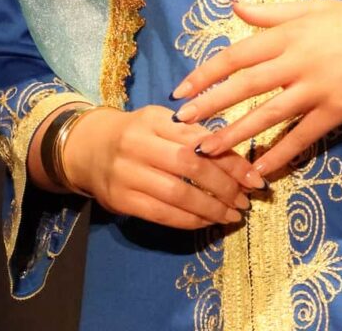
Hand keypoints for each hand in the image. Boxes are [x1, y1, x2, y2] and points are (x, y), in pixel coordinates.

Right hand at [61, 104, 268, 230]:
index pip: (199, 140)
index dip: (230, 160)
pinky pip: (162, 214)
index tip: (254, 176)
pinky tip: (206, 222)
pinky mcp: (121, 200)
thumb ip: (191, 134)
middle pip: (190, 165)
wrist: (87, 148)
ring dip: (210, 208)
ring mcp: (127, 173)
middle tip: (245, 199)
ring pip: (177, 194)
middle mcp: (139, 144)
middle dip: (224, 185)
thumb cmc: (135, 133)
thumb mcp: (159, 122)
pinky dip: (189, 220)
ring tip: (231, 215)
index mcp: (154, 119)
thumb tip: (235, 158)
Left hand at [170, 0, 341, 177]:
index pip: (237, 54)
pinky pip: (301, 136)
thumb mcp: (312, 7)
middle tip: (181, 123)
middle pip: (244, 86)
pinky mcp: (335, 111)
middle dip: (210, 105)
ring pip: (267, 114)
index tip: (182, 89)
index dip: (206, 73)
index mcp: (288, 33)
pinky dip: (279, 154)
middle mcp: (297, 61)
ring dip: (235, 134)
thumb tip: (234, 3)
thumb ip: (271, 11)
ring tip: (207, 150)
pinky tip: (259, 169)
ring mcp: (316, 88)